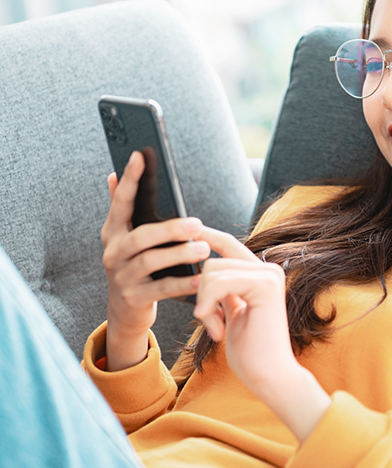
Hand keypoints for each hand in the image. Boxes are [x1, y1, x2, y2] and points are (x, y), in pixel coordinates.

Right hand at [100, 151, 210, 370]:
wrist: (125, 312)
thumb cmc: (135, 267)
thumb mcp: (125, 239)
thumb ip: (122, 210)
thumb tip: (111, 175)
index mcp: (114, 232)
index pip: (120, 202)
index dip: (130, 179)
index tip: (141, 155)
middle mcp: (113, 252)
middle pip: (141, 236)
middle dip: (169, 228)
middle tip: (196, 223)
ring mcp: (122, 277)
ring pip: (151, 261)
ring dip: (179, 253)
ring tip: (203, 248)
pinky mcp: (134, 298)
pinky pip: (162, 288)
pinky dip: (183, 284)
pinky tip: (202, 278)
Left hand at [191, 226, 331, 441]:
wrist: (268, 375)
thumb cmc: (250, 350)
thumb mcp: (230, 312)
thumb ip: (223, 288)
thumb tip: (205, 267)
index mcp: (260, 274)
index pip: (228, 246)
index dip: (206, 237)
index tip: (186, 228)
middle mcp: (268, 270)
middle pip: (212, 261)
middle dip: (201, 292)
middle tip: (209, 320)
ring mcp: (269, 275)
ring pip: (213, 270)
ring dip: (205, 303)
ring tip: (216, 327)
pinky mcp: (266, 285)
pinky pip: (220, 283)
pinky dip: (209, 305)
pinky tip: (216, 329)